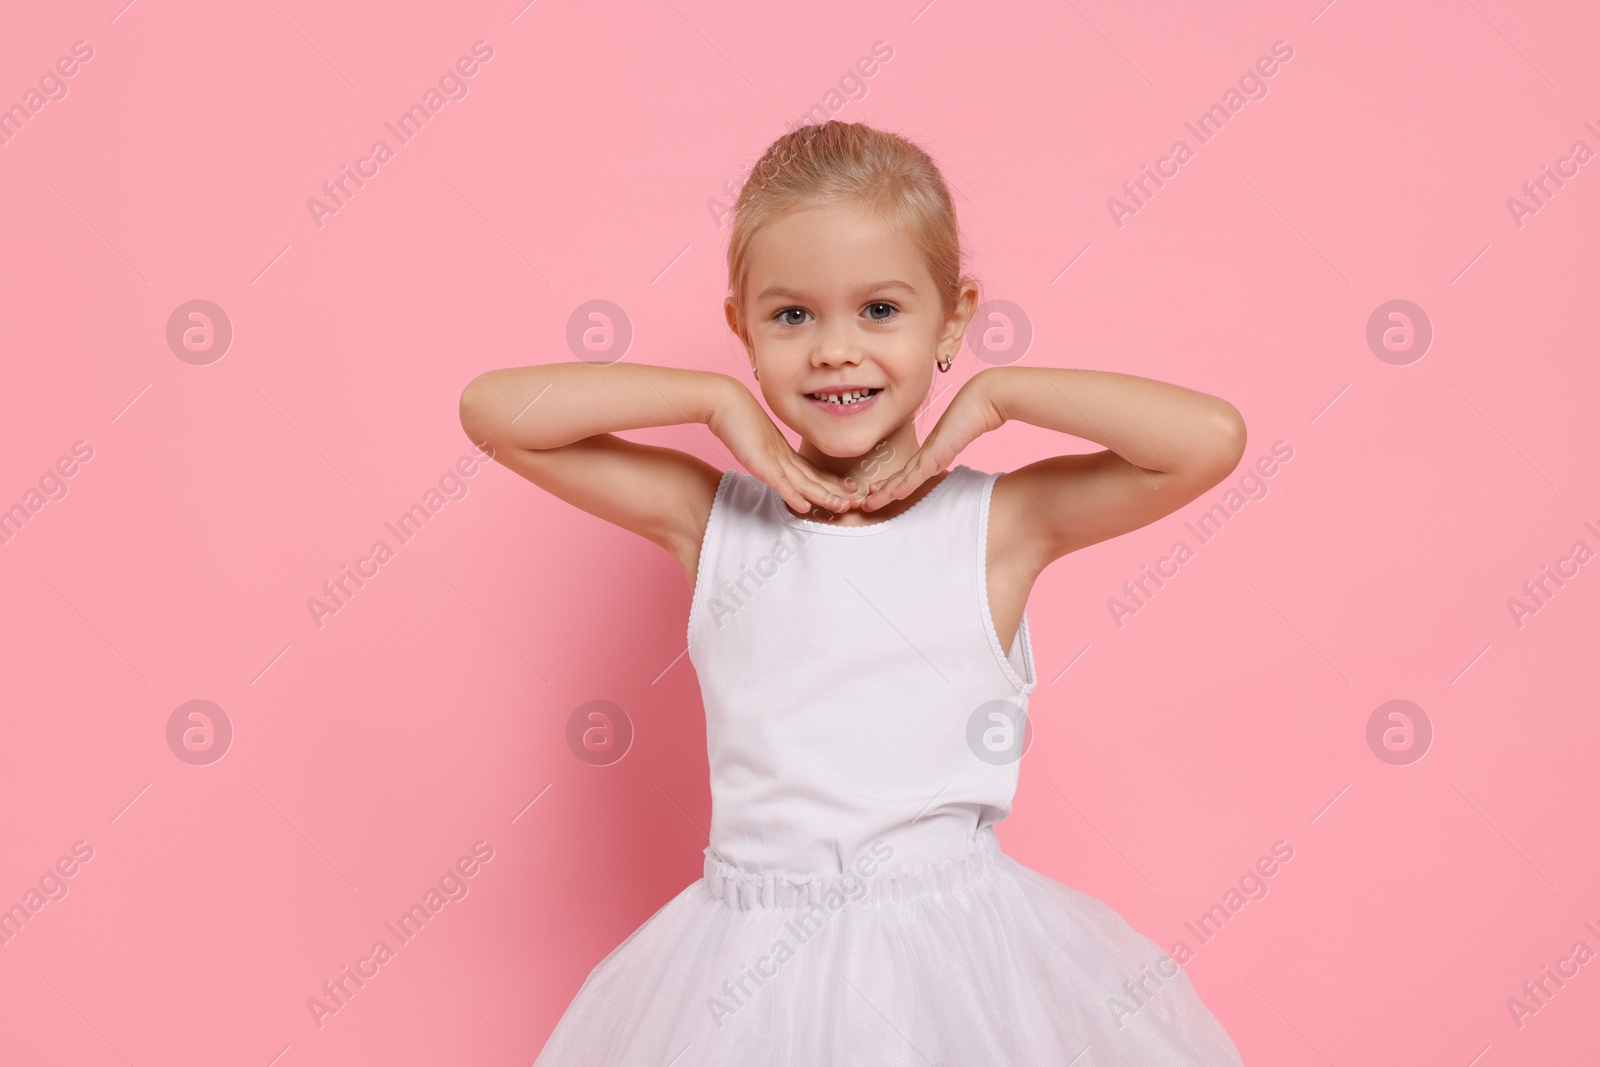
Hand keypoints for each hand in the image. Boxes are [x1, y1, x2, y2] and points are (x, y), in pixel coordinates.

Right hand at [708, 383, 860, 515]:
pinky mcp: (760, 462)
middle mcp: (784, 456)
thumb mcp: (757, 442)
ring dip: (823, 496)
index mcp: (785, 452)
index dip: (833, 482)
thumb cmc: (738, 420)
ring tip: (842, 507)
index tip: (851, 489)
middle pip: (815, 477)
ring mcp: (774, 459)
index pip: (813, 471)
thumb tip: (772, 463)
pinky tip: (805, 507)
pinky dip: (793, 496)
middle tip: (859, 500)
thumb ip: (767, 454)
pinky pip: (780, 482)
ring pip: (804, 482)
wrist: (726, 402)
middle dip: (837, 491)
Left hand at [860, 375, 1003, 510]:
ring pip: (903, 478)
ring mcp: (931, 453)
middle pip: (900, 476)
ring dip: (886, 492)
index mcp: (931, 450)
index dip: (892, 483)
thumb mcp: (960, 435)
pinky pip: (917, 474)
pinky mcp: (936, 453)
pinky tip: (893, 495)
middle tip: (865, 502)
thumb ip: (952, 444)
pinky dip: (904, 486)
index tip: (878, 492)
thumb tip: (951, 449)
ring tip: (869, 502)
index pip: (908, 471)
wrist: (981, 400)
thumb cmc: (974, 414)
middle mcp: (927, 453)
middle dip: (882, 491)